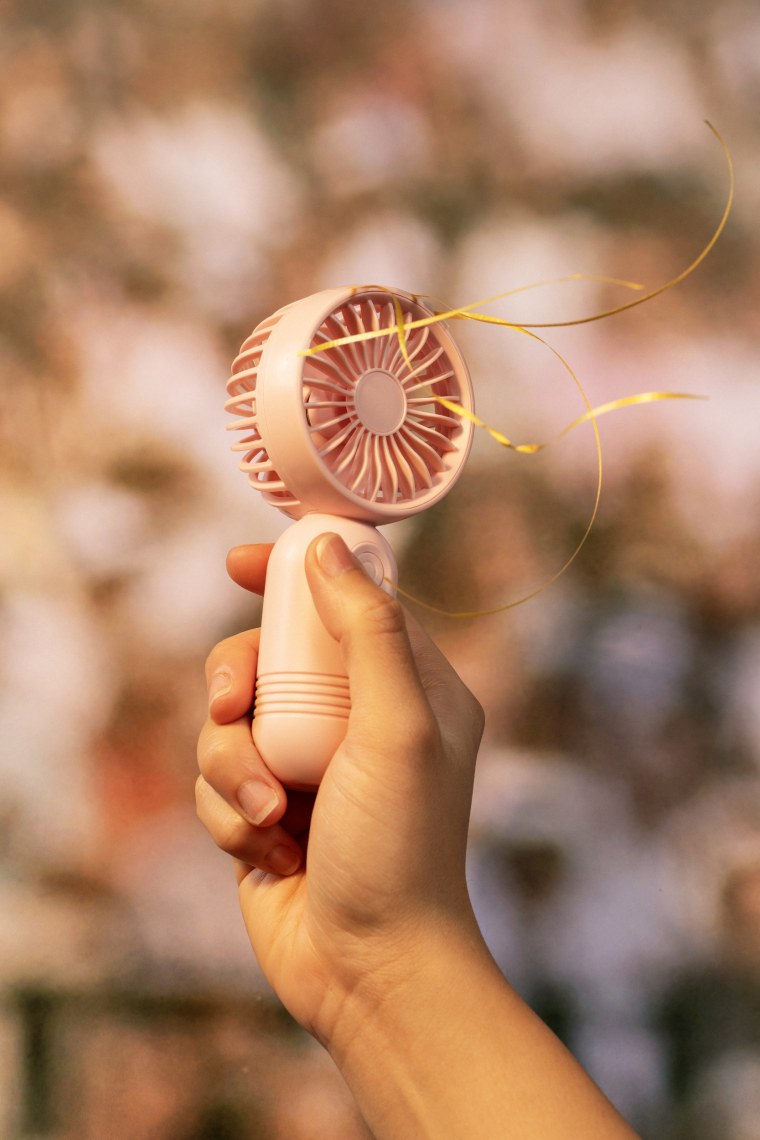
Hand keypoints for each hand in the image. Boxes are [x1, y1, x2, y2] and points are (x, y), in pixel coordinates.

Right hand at [196, 533, 484, 1043]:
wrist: (369, 969)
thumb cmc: (400, 848)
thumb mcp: (399, 725)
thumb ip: (368, 630)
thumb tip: (329, 545)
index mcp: (406, 687)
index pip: (346, 602)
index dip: (293, 574)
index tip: (239, 563)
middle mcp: (356, 718)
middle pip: (268, 655)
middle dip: (238, 681)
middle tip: (233, 707)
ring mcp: (307, 764)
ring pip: (228, 722)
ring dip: (235, 766)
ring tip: (271, 815)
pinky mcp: (266, 811)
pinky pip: (215, 780)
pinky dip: (231, 814)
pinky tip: (270, 854)